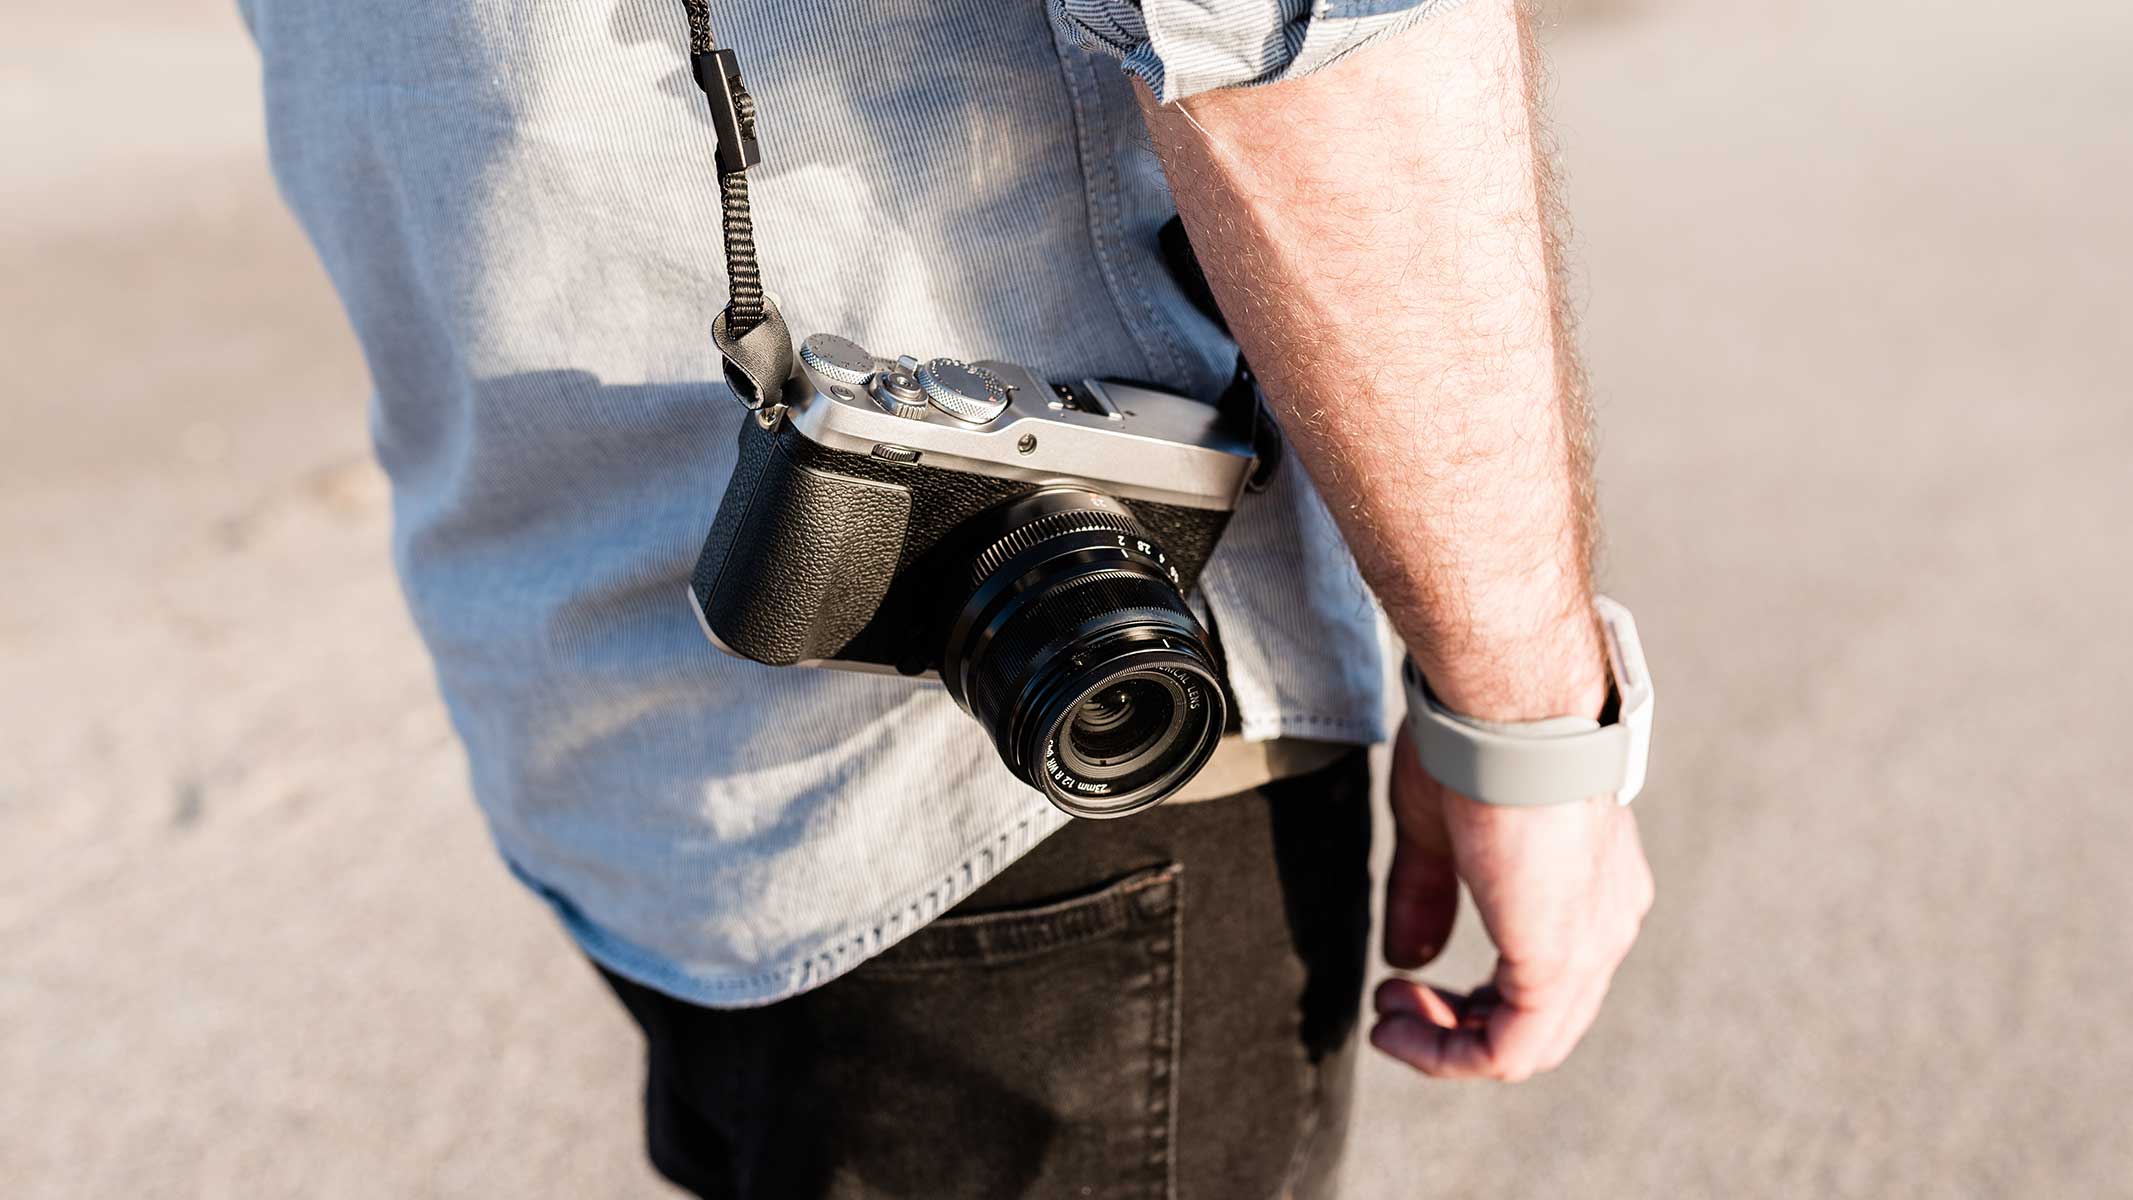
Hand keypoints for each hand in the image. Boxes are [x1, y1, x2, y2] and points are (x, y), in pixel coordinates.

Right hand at [1371, 724, 1653, 1081]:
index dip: (1473, 998)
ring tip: (1388, 1020)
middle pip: (1540, 1019)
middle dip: (1456, 1025)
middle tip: (1391, 1005)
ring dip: (1446, 1045)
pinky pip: (1510, 1049)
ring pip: (1529, 1044)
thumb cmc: (1476, 738)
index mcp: (1591, 884)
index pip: (1546, 975)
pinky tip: (1398, 1028)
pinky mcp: (1558, 963)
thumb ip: (1429, 896)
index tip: (1406, 983)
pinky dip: (1449, 1054)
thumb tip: (1408, 959)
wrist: (1509, 707)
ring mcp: (1591, 946)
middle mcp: (1607, 920)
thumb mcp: (1439, 828)